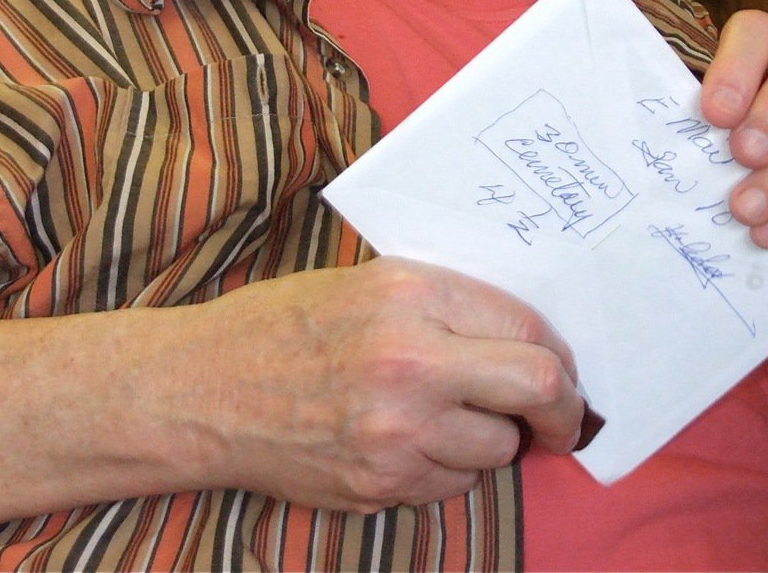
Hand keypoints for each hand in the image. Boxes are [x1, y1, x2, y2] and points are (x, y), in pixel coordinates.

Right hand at [188, 257, 583, 511]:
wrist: (204, 387)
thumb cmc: (283, 323)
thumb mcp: (369, 283)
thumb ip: (446, 303)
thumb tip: (523, 337)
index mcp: (409, 295)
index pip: (525, 327)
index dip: (557, 352)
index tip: (560, 367)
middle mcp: (410, 364)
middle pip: (535, 389)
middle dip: (562, 408)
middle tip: (562, 416)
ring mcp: (395, 433)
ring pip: (499, 448)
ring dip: (494, 438)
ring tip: (456, 418)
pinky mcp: (379, 485)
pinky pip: (452, 484)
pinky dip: (449, 467)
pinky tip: (413, 443)